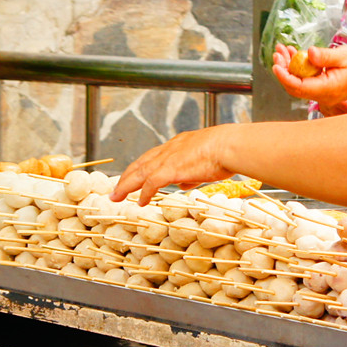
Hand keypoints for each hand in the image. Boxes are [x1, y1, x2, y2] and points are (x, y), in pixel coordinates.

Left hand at [111, 126, 236, 206]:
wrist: (230, 145)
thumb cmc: (225, 152)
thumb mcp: (204, 162)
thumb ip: (191, 173)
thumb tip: (183, 183)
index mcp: (177, 145)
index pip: (152, 157)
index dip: (141, 168)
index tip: (133, 177)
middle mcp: (169, 148)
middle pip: (140, 163)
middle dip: (127, 177)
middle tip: (116, 189)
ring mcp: (169, 158)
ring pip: (140, 172)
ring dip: (127, 185)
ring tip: (117, 197)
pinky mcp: (172, 168)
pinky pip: (152, 182)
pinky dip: (144, 192)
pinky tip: (140, 201)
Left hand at [270, 43, 346, 104]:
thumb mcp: (345, 56)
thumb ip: (325, 56)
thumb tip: (309, 53)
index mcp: (328, 89)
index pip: (299, 87)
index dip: (284, 76)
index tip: (276, 64)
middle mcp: (323, 95)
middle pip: (295, 86)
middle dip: (283, 69)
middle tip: (278, 52)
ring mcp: (323, 92)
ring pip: (299, 82)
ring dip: (289, 66)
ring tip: (282, 49)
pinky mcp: (324, 87)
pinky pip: (306, 80)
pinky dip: (298, 67)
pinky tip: (293, 53)